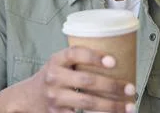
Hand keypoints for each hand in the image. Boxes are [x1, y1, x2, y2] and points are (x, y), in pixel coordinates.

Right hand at [8, 46, 135, 112]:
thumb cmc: (53, 76)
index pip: (75, 53)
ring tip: (129, 106)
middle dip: (112, 85)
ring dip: (112, 106)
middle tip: (130, 88)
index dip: (94, 56)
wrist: (28, 97)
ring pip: (88, 102)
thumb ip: (78, 61)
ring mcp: (55, 97)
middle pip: (86, 81)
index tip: (114, 61)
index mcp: (56, 60)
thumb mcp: (59, 63)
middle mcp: (54, 77)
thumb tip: (117, 61)